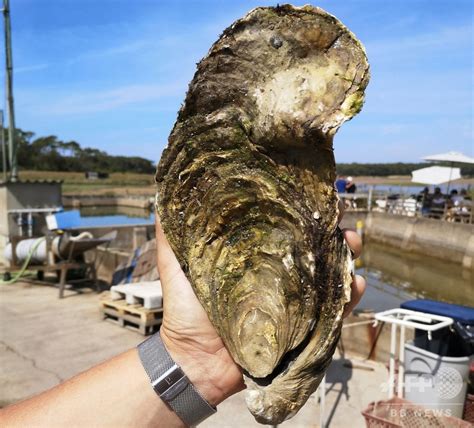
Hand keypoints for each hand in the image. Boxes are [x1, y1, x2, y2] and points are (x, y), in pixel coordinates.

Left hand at [155, 208, 365, 404]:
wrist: (195, 360)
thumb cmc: (185, 311)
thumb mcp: (176, 266)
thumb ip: (171, 235)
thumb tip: (161, 197)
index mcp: (254, 255)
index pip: (282, 225)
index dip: (299, 208)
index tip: (313, 191)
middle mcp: (277, 272)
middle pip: (311, 244)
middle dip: (330, 227)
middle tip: (339, 217)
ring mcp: (292, 298)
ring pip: (328, 272)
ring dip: (346, 255)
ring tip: (352, 243)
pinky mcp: (303, 326)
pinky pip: (333, 310)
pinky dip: (350, 297)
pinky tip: (356, 284)